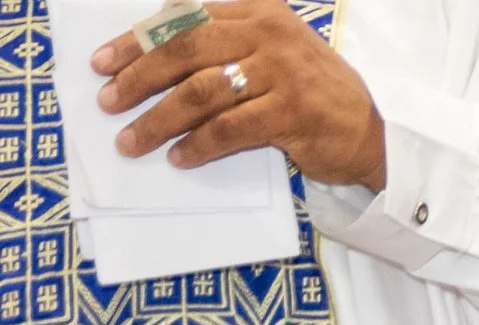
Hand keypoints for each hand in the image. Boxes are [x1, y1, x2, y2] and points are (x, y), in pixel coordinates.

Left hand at [94, 0, 384, 188]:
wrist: (375, 134)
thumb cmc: (316, 95)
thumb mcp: (273, 52)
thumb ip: (227, 41)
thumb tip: (156, 51)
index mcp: (260, 12)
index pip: (183, 20)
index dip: (137, 41)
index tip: (104, 63)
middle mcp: (269, 35)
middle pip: (185, 50)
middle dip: (138, 78)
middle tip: (109, 101)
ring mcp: (282, 73)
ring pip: (201, 92)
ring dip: (159, 119)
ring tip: (133, 140)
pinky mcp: (291, 113)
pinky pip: (229, 129)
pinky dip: (198, 145)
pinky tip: (179, 156)